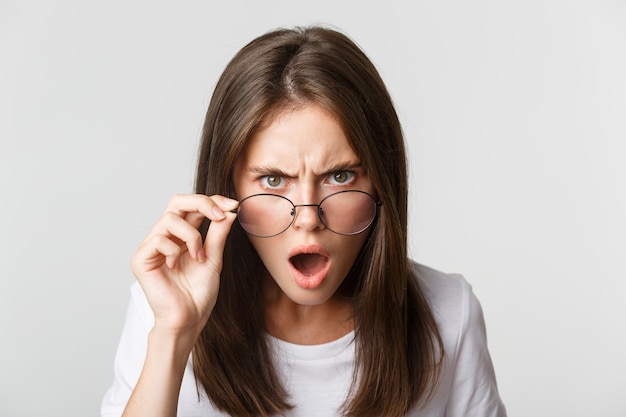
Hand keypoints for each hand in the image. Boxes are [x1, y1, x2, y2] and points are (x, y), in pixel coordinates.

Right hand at [131, 194, 237, 337]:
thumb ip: (218, 233)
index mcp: (182, 235)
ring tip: (199, 257)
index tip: (233, 205)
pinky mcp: (141, 259)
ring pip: (170, 218)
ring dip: (191, 236)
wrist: (189, 319)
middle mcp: (165, 236)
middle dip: (202, 203)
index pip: (192, 205)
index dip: (211, 201)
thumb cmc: (199, 293)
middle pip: (177, 201)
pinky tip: (176, 266)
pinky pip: (158, 239)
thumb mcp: (214, 257)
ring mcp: (151, 246)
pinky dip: (174, 250)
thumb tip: (229, 210)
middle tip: (220, 214)